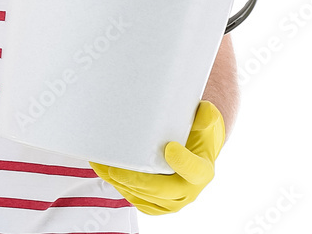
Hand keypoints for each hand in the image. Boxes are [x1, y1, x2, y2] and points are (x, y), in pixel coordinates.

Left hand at [91, 100, 224, 214]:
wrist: (195, 148)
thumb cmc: (198, 133)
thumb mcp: (206, 121)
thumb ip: (206, 116)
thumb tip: (204, 108)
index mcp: (202, 171)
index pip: (195, 170)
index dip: (183, 163)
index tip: (170, 148)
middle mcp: (188, 190)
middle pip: (163, 191)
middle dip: (139, 182)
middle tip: (118, 169)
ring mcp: (172, 200)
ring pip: (146, 199)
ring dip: (124, 186)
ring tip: (105, 169)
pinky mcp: (157, 203)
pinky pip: (138, 201)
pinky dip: (121, 189)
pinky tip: (106, 174)